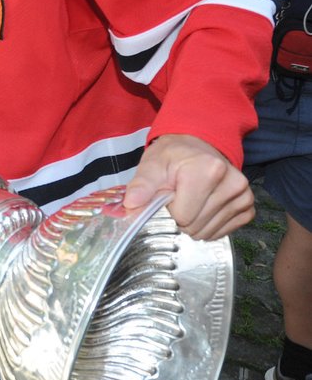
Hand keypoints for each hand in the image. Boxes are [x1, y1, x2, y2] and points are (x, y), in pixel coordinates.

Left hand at [123, 134, 253, 239]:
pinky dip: (208, 225)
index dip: (169, 210)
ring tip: (190, 200)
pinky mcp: (248, 207)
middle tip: (178, 198)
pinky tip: (202, 207)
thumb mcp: (153, 164)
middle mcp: (232, 183)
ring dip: (194, 223)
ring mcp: (243, 196)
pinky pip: (222, 233)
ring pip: (208, 233)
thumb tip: (131, 206)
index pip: (182, 217)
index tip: (168, 195)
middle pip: (196, 227)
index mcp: (208, 170)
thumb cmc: (173, 156)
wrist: (197, 146)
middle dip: (180, 218)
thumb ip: (141, 185)